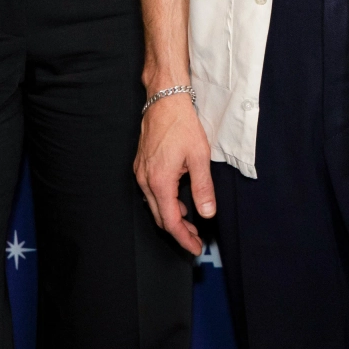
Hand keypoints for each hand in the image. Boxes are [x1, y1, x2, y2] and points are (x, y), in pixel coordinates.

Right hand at [133, 93, 214, 254]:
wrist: (164, 101)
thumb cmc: (182, 125)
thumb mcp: (199, 157)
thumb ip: (203, 187)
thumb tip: (207, 213)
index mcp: (160, 182)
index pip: (171, 221)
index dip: (184, 238)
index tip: (195, 248)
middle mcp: (145, 180)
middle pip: (160, 217)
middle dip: (178, 231)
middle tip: (195, 239)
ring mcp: (141, 173)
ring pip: (155, 206)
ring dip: (172, 216)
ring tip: (190, 222)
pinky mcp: (141, 165)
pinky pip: (151, 192)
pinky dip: (165, 202)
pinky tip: (178, 200)